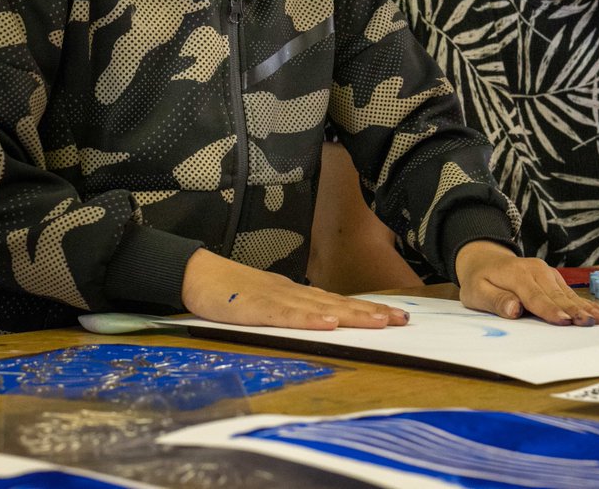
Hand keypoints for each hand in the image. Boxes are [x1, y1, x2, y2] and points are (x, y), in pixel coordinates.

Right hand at [180, 248, 409, 329]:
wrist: (196, 273)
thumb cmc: (229, 291)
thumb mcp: (265, 302)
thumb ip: (290, 309)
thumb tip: (318, 319)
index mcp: (295, 294)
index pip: (337, 302)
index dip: (366, 309)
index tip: (394, 316)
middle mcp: (293, 293)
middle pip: (338, 304)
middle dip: (371, 312)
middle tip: (402, 320)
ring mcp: (276, 298)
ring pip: (320, 308)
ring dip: (351, 315)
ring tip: (379, 321)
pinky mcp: (257, 308)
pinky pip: (287, 315)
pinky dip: (310, 320)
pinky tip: (329, 324)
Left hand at [454, 241, 598, 325]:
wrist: (484, 260)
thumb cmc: (480, 280)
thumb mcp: (477, 292)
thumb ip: (496, 301)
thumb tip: (514, 310)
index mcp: (516, 274)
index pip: (535, 297)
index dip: (550, 310)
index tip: (566, 321)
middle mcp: (535, 271)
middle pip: (556, 295)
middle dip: (574, 310)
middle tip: (591, 323)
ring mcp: (546, 272)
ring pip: (566, 294)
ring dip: (584, 307)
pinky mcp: (552, 278)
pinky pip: (568, 292)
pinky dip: (583, 302)